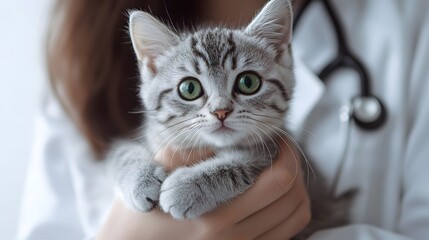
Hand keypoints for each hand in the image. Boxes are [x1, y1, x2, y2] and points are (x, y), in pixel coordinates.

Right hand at [97, 141, 310, 239]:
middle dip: (292, 162)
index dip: (283, 149)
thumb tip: (223, 132)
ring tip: (279, 169)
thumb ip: (187, 152)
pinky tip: (272, 197)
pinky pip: (286, 234)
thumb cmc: (137, 217)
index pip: (277, 177)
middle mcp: (234, 234)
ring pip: (295, 214)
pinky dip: (289, 211)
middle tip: (280, 147)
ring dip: (295, 186)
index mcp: (215, 212)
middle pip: (291, 193)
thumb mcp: (152, 176)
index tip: (274, 137)